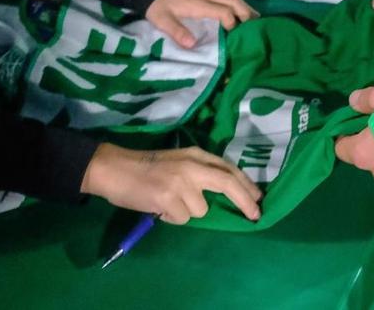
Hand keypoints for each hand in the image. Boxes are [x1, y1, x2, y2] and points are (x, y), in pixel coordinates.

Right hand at [80, 142, 262, 223]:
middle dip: (245, 200)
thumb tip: (221, 195)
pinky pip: (181, 218)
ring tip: (167, 202)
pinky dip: (171, 218)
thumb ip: (199, 174)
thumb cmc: (145, 168)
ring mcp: (180, 181)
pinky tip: (157, 207)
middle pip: (227, 183)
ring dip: (186, 212)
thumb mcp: (178, 162)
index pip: (228, 169)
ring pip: (200, 210)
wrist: (114, 168)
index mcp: (195, 154)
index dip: (246, 185)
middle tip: (256, 215)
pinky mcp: (168, 197)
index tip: (258, 199)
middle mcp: (191, 165)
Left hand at [145, 0, 253, 49]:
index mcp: (199, 3)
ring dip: (243, 5)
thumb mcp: (162, 20)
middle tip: (256, 24)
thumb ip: (177, 31)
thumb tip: (192, 45)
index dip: (232, 22)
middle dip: (245, 11)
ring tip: (253, 17)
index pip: (223, 11)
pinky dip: (235, 1)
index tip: (234, 34)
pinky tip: (238, 8)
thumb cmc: (157, 5)